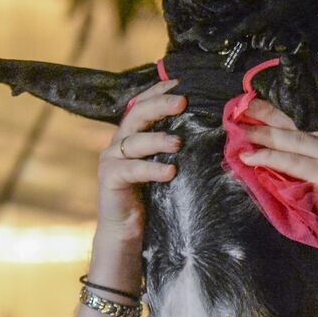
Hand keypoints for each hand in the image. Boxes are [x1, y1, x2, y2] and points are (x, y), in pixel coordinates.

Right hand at [97, 80, 184, 238]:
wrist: (127, 232)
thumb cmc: (151, 199)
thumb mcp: (165, 167)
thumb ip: (175, 149)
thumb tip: (208, 131)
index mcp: (132, 135)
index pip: (142, 104)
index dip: (159, 91)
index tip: (180, 84)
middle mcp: (120, 142)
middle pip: (137, 114)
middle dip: (160, 105)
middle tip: (182, 102)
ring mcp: (112, 159)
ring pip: (134, 140)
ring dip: (158, 139)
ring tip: (178, 142)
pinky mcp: (109, 178)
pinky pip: (132, 169)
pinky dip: (152, 169)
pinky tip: (170, 171)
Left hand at [239, 98, 317, 253]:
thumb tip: (275, 141)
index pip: (312, 116)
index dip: (283, 109)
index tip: (260, 104)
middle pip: (301, 122)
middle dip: (270, 113)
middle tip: (245, 106)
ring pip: (294, 139)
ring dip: (264, 133)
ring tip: (242, 131)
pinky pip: (291, 162)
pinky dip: (267, 158)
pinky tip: (249, 157)